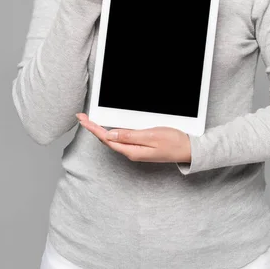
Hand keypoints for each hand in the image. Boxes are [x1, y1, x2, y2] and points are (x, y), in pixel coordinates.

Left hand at [76, 114, 190, 163]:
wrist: (188, 150)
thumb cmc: (173, 142)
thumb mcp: (151, 136)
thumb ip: (131, 136)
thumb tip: (111, 135)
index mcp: (132, 150)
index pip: (107, 138)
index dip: (93, 128)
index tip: (83, 120)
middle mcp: (131, 152)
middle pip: (107, 139)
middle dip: (93, 128)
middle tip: (81, 117)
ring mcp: (135, 150)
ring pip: (113, 139)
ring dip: (100, 129)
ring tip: (90, 121)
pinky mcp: (140, 146)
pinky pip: (121, 139)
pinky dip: (111, 131)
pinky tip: (108, 128)